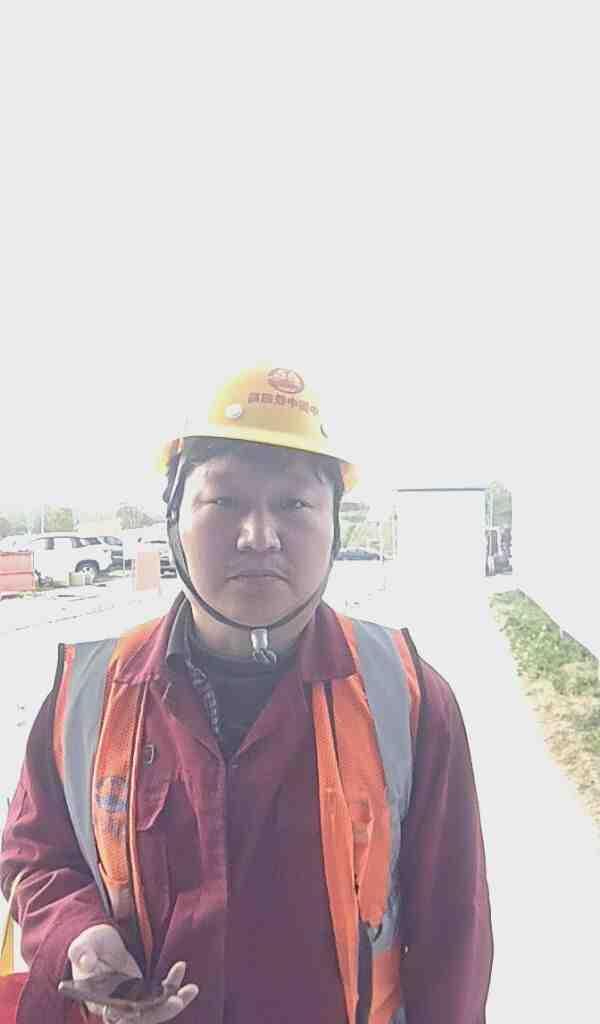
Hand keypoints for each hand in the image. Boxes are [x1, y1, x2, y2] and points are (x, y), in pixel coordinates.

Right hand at [67, 925, 197, 1022]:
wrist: (102, 943)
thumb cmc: (90, 945)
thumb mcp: (83, 945)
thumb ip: (82, 952)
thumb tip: (85, 962)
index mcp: (98, 1000)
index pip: (112, 1016)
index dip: (126, 1015)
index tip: (136, 1009)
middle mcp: (118, 1005)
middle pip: (139, 1018)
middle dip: (159, 1012)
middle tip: (176, 1001)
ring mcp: (134, 999)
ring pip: (155, 1009)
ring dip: (173, 1001)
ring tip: (191, 990)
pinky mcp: (145, 990)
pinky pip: (162, 993)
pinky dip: (174, 985)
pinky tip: (181, 969)